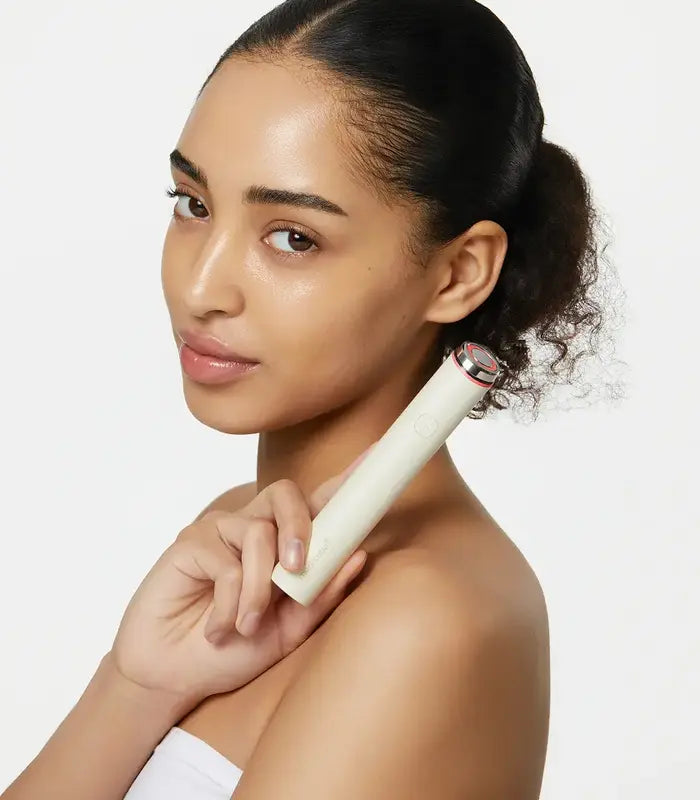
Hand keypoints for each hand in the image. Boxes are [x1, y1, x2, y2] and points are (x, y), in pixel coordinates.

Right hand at [109, 443, 375, 707]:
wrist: (176, 677)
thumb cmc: (234, 650)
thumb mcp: (289, 631)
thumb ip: (322, 596)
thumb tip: (359, 555)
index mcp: (285, 544)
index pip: (320, 503)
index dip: (349, 478)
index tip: (379, 452)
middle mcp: (255, 527)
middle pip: (287, 494)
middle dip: (300, 528)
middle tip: (298, 569)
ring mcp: (221, 531)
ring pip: (259, 532)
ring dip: (258, 589)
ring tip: (247, 625)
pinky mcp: (191, 542)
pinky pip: (225, 561)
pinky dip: (230, 603)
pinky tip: (219, 628)